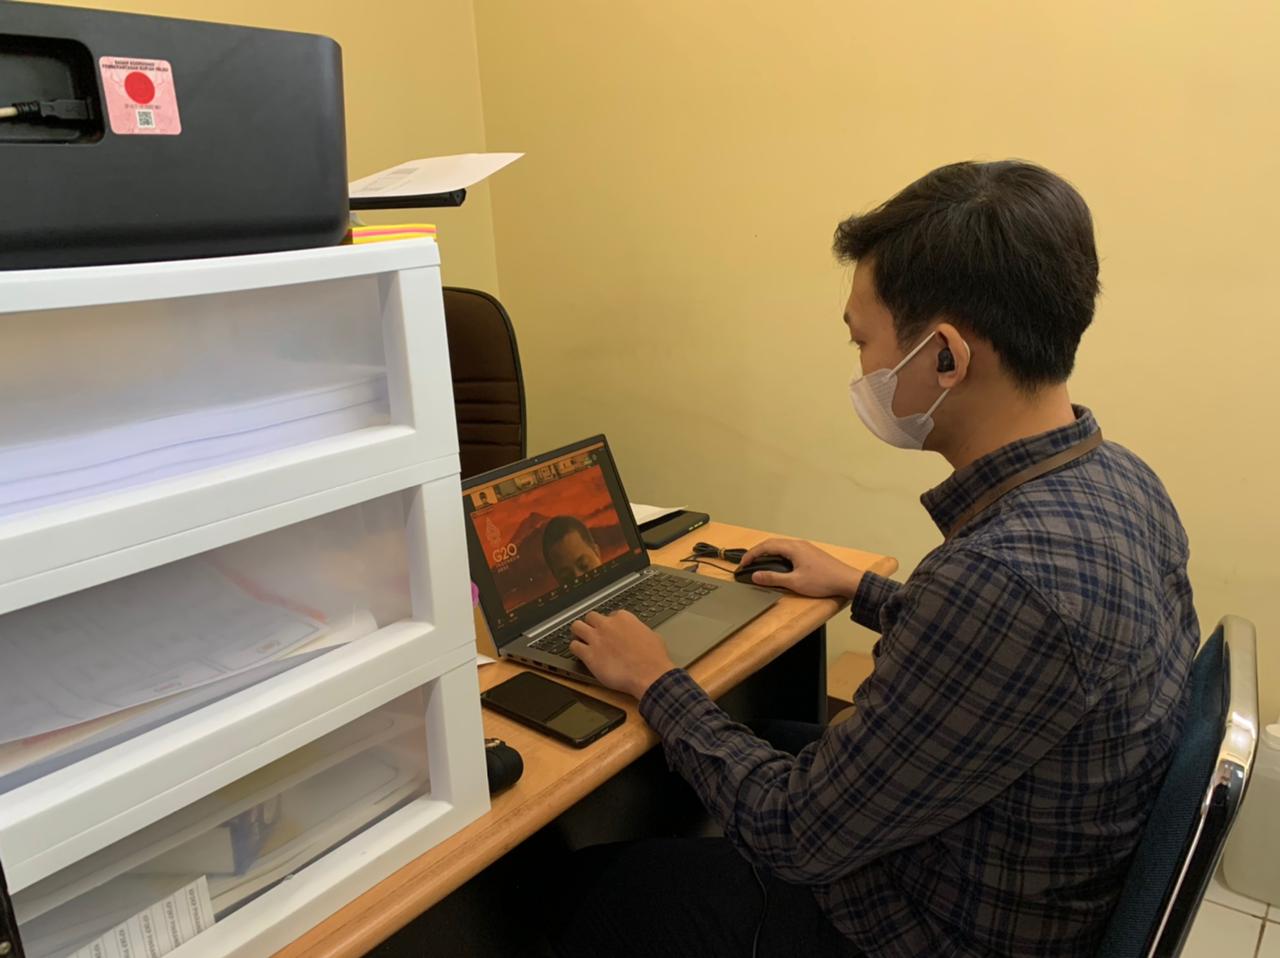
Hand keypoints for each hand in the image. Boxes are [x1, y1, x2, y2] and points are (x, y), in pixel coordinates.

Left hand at [569, 610, 675, 699]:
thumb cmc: (654, 659)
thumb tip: (639, 634)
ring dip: (578, 633)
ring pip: (576, 626)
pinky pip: (573, 646)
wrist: (649, 674)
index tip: (610, 632)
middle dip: (591, 625)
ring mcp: (596, 639)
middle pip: (590, 617)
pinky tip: (579, 654)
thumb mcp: (652, 636)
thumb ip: (640, 631)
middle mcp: (607, 625)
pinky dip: (575, 649)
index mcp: (624, 618)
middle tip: (593, 634)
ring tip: (580, 640)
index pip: (610, 615)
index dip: (609, 625)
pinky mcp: (589, 655)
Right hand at [737, 538, 862, 598]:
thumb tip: (756, 575)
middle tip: (748, 563)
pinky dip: (778, 555)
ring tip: (759, 563)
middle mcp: (799, 544)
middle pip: (772, 543)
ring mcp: (806, 548)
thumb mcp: (795, 582)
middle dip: (757, 552)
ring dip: (768, 553)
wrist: (846, 581)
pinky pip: (789, 550)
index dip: (751, 554)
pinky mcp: (811, 553)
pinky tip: (778, 565)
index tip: (743, 563)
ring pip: (781, 546)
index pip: (766, 546)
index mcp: (793, 548)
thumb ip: (773, 579)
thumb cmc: (824, 581)